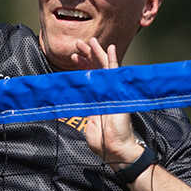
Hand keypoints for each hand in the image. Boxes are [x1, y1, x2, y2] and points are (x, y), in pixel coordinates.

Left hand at [67, 39, 143, 165]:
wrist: (114, 149)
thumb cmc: (102, 141)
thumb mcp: (87, 123)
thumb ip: (83, 110)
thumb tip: (72, 101)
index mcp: (97, 99)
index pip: (89, 78)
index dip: (82, 67)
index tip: (73, 58)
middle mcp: (105, 93)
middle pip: (96, 69)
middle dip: (86, 56)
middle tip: (77, 45)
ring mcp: (112, 91)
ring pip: (103, 67)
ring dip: (96, 53)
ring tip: (89, 41)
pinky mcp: (117, 93)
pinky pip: (115, 73)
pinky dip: (112, 60)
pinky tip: (110, 48)